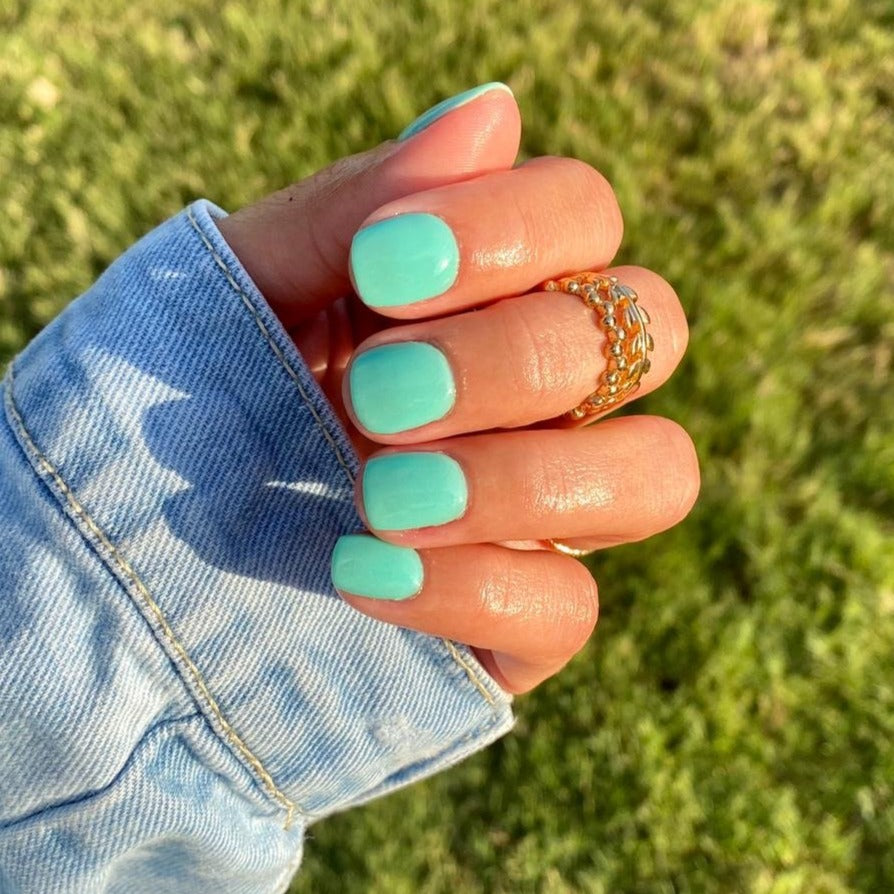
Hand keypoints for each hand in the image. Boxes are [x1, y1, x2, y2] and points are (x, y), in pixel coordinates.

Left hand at [216, 86, 698, 692]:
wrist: (132, 544)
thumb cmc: (193, 394)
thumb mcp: (244, 287)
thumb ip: (356, 207)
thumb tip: (493, 109)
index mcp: (484, 294)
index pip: (585, 217)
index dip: (515, 229)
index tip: (383, 268)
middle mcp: (541, 395)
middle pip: (648, 332)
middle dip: (515, 358)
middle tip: (377, 393)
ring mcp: (544, 515)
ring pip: (659, 474)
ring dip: (523, 478)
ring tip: (379, 492)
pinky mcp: (519, 627)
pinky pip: (572, 610)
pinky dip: (475, 589)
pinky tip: (357, 576)